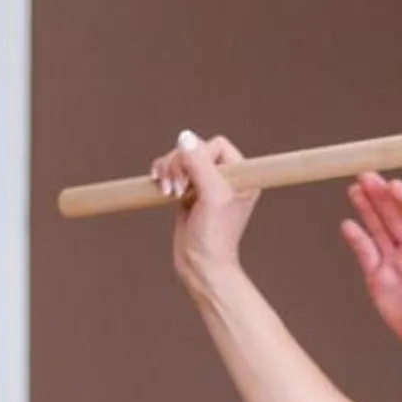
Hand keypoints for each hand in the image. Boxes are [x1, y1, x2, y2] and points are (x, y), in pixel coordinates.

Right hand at [151, 129, 256, 287]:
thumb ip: (200, 164)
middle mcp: (225, 177)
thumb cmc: (215, 236)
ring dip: (169, 170)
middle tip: (177, 188)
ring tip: (168, 190)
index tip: (192, 179)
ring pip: (180, 159)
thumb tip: (185, 137)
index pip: (216, 144)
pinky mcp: (187, 193)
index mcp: (241, 175)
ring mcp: (205, 184)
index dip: (199, 156)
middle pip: (194, 150)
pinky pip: (171, 171)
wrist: (201, 265)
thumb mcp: (212, 196)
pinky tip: (159, 186)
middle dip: (179, 165)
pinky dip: (162, 174)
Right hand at [340, 174, 401, 357]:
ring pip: (380, 228)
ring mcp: (396, 261)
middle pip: (398, 217)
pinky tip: (348, 225)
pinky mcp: (379, 277)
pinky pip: (366, 254)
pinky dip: (357, 240)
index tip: (396, 186)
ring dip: (368, 208)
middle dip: (383, 196)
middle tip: (367, 176)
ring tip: (355, 188)